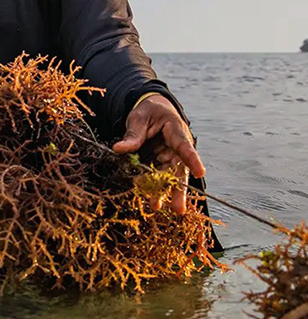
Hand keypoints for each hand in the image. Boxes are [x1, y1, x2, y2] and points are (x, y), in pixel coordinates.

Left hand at [112, 94, 204, 214]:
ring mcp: (169, 157)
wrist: (151, 111)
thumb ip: (132, 135)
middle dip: (178, 189)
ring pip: (169, 177)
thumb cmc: (148, 112)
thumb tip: (118, 149)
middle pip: (179, 169)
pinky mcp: (161, 163)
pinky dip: (153, 186)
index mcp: (175, 130)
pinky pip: (158, 177)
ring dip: (163, 192)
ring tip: (156, 205)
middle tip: (177, 208)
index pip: (184, 146)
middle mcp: (176, 147)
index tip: (199, 172)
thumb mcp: (138, 118)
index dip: (192, 160)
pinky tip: (149, 197)